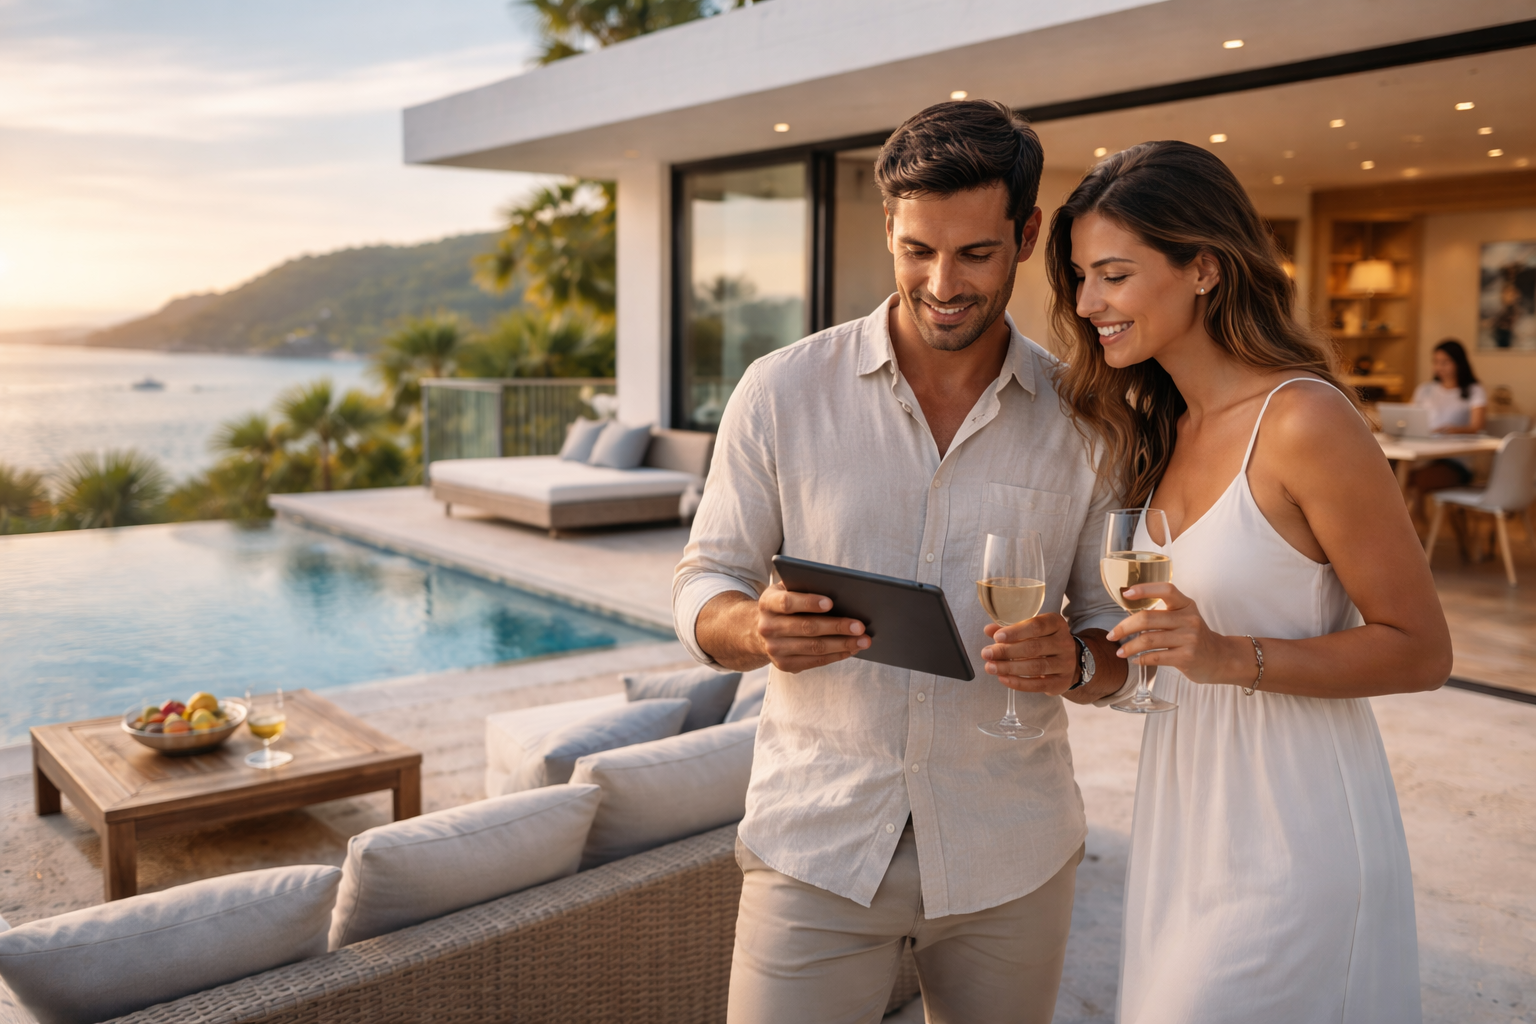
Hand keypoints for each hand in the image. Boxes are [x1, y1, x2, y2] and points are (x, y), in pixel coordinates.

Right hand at [755, 582, 870, 672]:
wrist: (760, 631)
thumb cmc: (785, 605)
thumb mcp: (786, 590)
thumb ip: (804, 587)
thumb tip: (840, 591)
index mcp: (767, 603)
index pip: (787, 603)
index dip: (808, 602)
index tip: (831, 603)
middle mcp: (767, 627)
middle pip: (806, 627)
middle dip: (837, 627)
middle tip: (860, 626)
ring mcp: (774, 649)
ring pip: (814, 647)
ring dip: (842, 644)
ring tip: (863, 640)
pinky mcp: (784, 665)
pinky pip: (815, 661)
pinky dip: (836, 655)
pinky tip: (851, 649)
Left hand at [979, 612, 1077, 693]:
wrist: (1069, 662)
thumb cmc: (1045, 642)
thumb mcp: (1031, 631)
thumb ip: (1011, 630)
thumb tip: (988, 630)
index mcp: (1056, 624)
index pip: (1037, 626)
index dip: (1016, 631)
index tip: (997, 637)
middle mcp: (1064, 642)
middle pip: (1033, 647)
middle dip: (1006, 651)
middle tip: (986, 654)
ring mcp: (1065, 663)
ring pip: (1036, 666)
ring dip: (1009, 668)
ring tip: (991, 667)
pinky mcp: (1061, 682)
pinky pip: (1038, 684)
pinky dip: (1018, 683)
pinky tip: (1003, 679)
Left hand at [1103, 583, 1250, 685]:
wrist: (1220, 658)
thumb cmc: (1194, 636)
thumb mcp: (1185, 617)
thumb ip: (1163, 613)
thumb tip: (1128, 615)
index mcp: (1186, 605)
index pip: (1166, 590)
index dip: (1144, 589)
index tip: (1126, 593)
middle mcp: (1188, 619)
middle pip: (1148, 618)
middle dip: (1124, 627)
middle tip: (1111, 634)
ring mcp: (1189, 638)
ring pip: (1148, 639)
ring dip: (1129, 647)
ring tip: (1119, 651)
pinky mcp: (1187, 657)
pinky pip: (1156, 656)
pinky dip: (1141, 659)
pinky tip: (1135, 660)